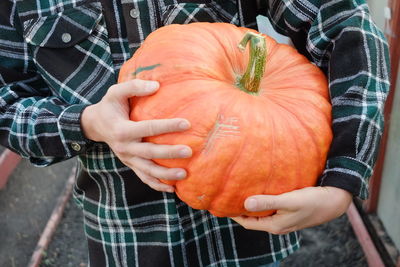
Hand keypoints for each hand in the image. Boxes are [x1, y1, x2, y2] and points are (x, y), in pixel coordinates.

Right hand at [81, 79, 191, 191]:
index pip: (148, 128)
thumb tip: (157, 85)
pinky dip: (157, 185)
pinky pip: (144, 178)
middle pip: (150, 153)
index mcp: (122, 130)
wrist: (94, 125)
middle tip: (189, 151)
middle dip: (169, 153)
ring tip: (184, 175)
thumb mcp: (115, 91)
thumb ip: (134, 86)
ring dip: (166, 175)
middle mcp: (124, 147)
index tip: (187, 123)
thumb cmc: (109, 106)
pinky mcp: (130, 164)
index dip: (167, 126)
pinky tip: (172, 189)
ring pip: (147, 171)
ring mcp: (127, 159)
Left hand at [231, 186, 351, 233]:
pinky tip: (260, 190)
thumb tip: (245, 203)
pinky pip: (271, 208)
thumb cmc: (312, 201)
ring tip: (240, 191)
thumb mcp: (288, 201)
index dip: (233, 214)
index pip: (247, 222)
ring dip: (252, 204)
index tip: (221, 203)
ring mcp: (284, 219)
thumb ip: (267, 202)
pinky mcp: (289, 212)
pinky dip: (263, 201)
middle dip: (240, 209)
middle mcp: (277, 225)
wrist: (334, 201)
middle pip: (253, 219)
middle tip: (228, 195)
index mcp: (274, 225)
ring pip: (262, 213)